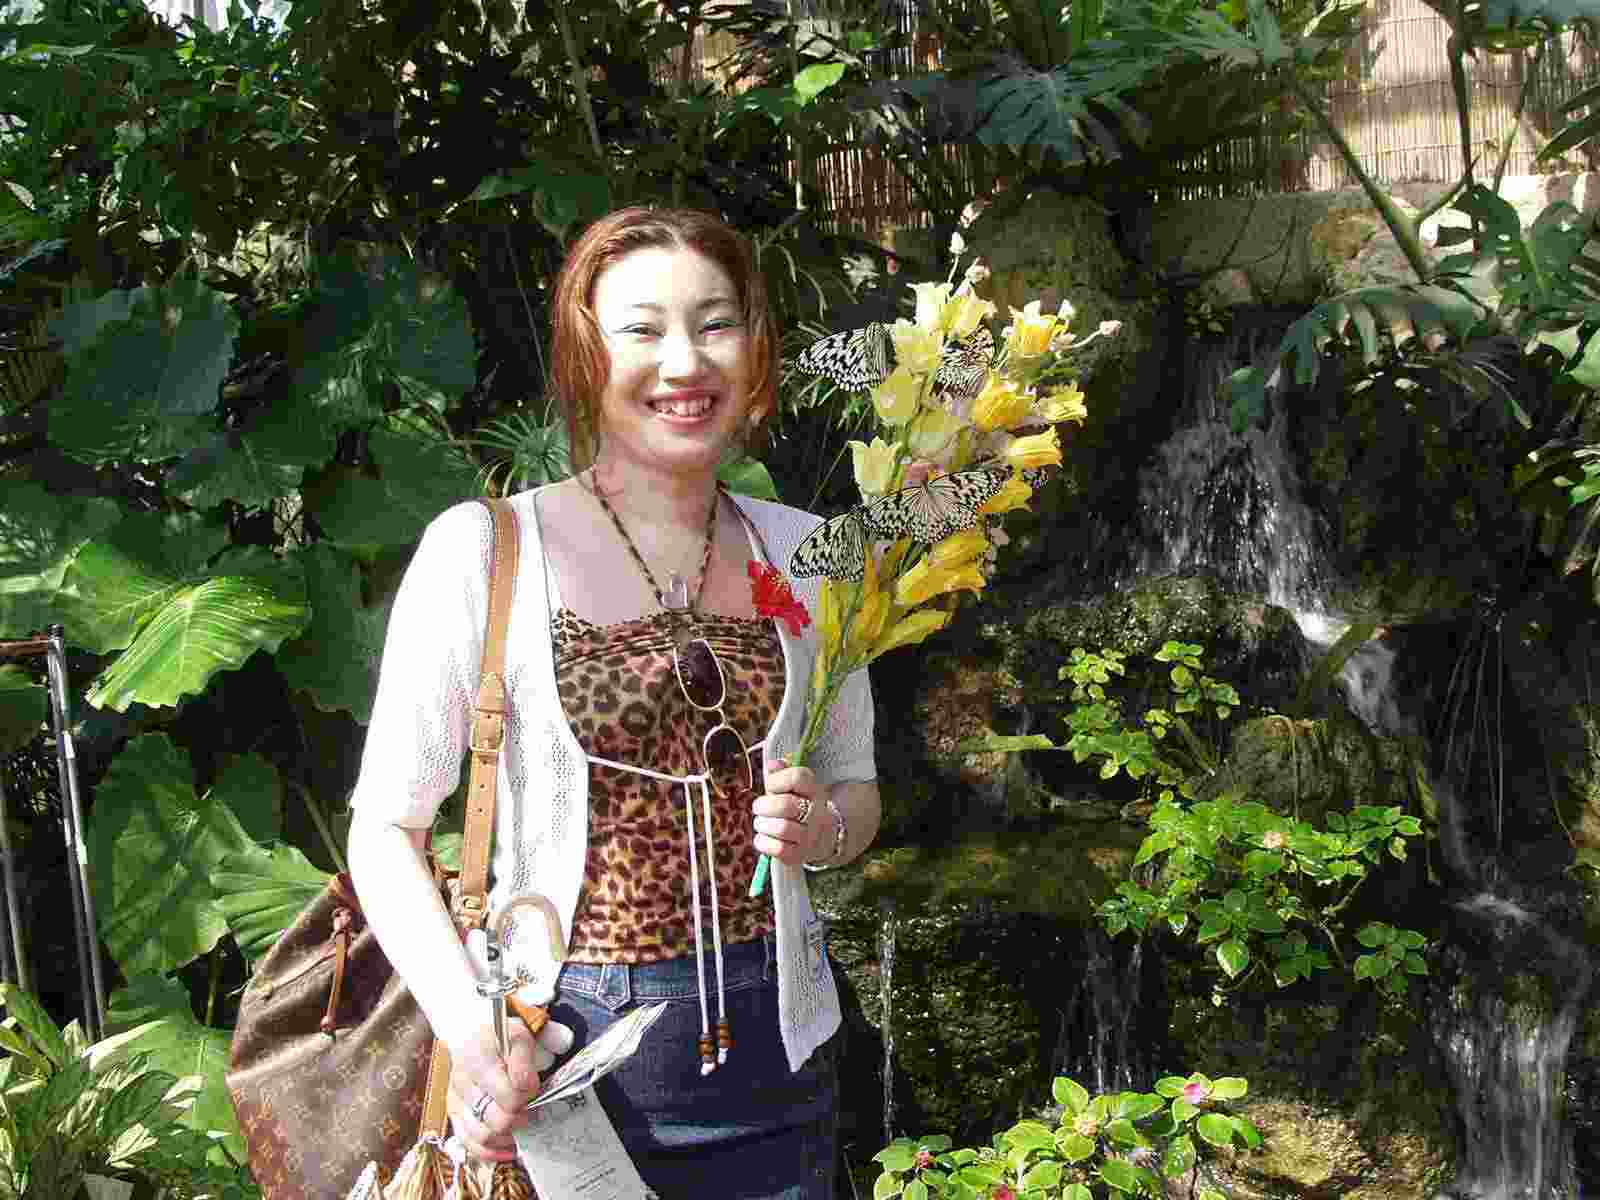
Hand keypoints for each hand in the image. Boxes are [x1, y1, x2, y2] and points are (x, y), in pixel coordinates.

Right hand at [447, 1018, 539, 1163]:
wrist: (474, 1037)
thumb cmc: (501, 1039)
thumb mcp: (519, 1036)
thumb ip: (526, 1060)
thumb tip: (526, 1088)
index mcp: (478, 1056)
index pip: (509, 1092)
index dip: (527, 1095)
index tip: (534, 1089)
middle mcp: (462, 1079)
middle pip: (497, 1118)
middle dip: (520, 1118)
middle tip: (530, 1110)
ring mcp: (455, 1099)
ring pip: (482, 1135)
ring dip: (507, 1136)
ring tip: (520, 1127)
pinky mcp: (453, 1114)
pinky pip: (469, 1143)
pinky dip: (492, 1151)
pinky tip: (508, 1146)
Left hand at [752, 761, 827, 865]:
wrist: (819, 838)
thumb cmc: (798, 808)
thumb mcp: (794, 788)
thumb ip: (782, 774)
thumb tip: (772, 765)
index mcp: (814, 791)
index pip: (797, 777)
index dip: (776, 780)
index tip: (770, 787)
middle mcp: (816, 813)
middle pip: (785, 804)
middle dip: (764, 805)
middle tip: (760, 808)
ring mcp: (809, 836)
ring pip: (781, 828)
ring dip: (763, 824)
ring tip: (763, 823)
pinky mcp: (799, 855)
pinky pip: (778, 849)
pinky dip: (763, 843)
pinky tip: (765, 838)